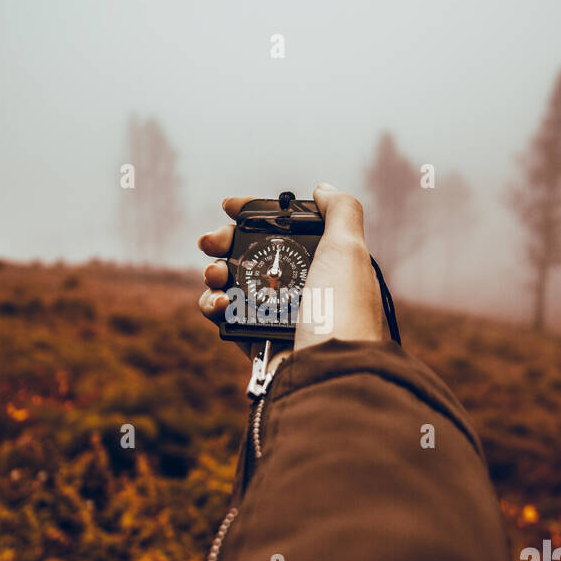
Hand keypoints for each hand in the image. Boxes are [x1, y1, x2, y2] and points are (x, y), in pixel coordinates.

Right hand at [198, 184, 388, 365]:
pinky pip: (225, 316)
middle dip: (224, 242)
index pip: (284, 230)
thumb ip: (340, 211)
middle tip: (209, 243)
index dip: (254, 215)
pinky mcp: (256, 341)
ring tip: (215, 275)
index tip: (229, 207)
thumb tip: (322, 189)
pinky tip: (218, 302)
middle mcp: (301, 288)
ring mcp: (277, 315)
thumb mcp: (350, 250)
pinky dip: (213, 304)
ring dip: (215, 272)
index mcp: (325, 263)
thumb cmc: (341, 310)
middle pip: (251, 254)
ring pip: (233, 283)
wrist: (327, 371)